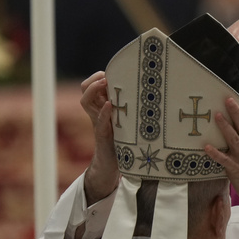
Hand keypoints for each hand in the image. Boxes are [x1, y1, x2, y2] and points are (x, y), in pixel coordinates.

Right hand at [79, 72, 118, 203]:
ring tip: (105, 83)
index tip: (111, 72)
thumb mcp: (127, 123)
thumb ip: (131, 111)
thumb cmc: (125, 143)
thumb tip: (152, 96)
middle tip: (106, 76)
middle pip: (85, 90)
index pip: (92, 87)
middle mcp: (97, 114)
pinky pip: (100, 122)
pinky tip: (109, 106)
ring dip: (95, 90)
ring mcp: (99, 124)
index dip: (98, 77)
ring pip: (86, 101)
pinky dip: (104, 113)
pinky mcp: (104, 136)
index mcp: (103, 109)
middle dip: (94, 80)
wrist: (115, 166)